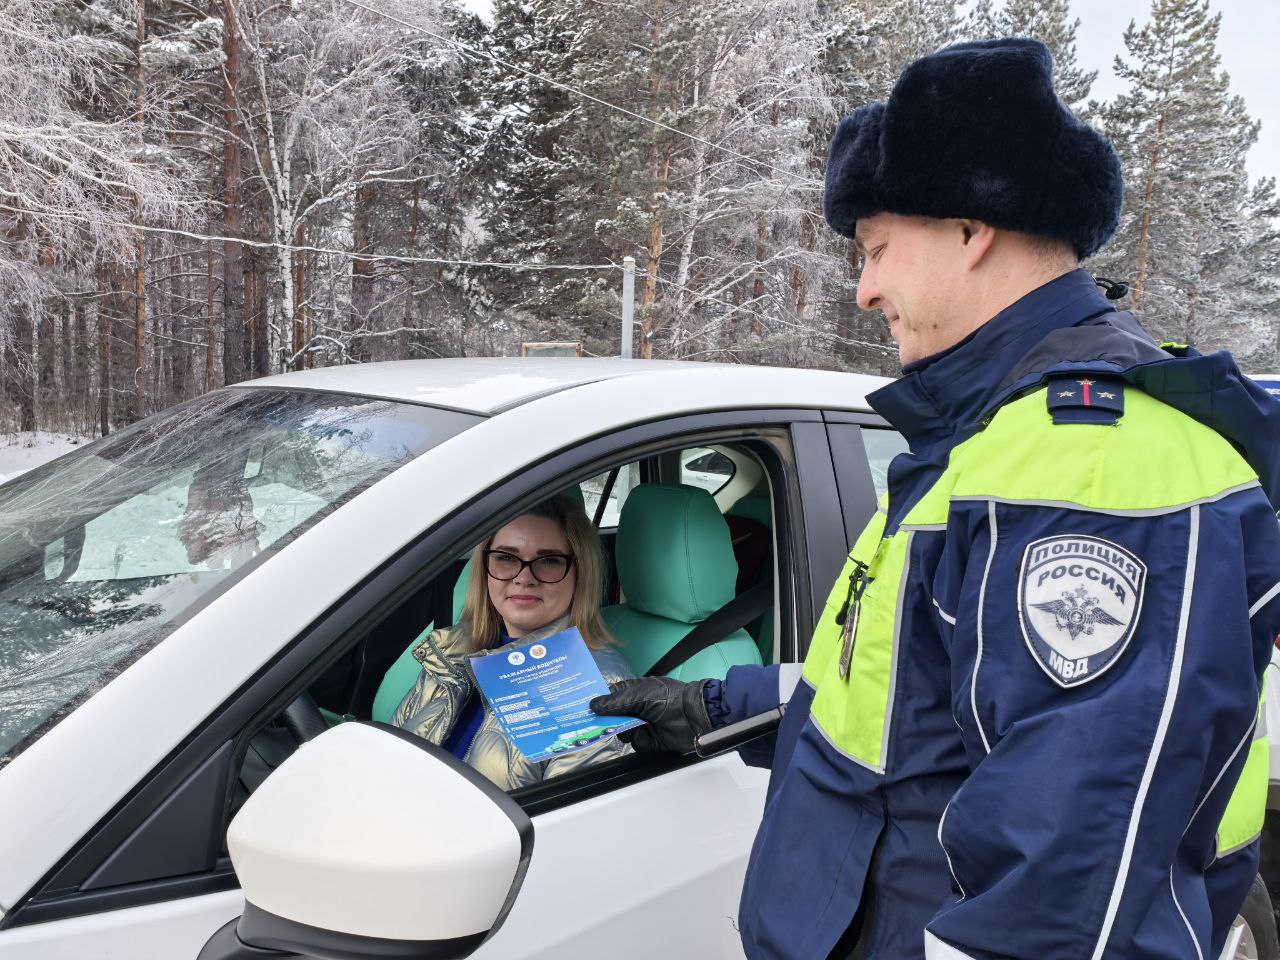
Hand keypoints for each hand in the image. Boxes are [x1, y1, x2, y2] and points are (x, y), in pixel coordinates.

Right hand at [589, 677, 711, 752]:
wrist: (693, 715)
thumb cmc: (668, 697)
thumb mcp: (640, 694)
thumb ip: (615, 701)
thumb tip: (593, 705)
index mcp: (633, 693)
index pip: (609, 699)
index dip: (599, 705)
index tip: (586, 711)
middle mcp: (636, 709)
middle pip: (613, 720)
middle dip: (610, 723)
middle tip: (602, 726)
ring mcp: (643, 726)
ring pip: (623, 734)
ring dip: (628, 733)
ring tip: (638, 728)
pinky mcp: (651, 741)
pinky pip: (637, 745)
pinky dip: (641, 742)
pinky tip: (648, 735)